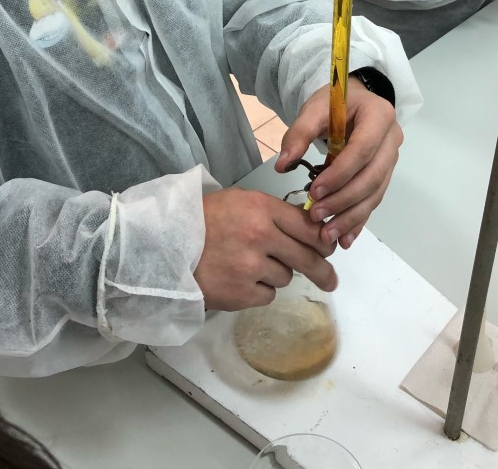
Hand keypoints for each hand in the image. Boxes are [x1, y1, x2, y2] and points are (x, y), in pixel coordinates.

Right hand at [195, 188, 336, 310]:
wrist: (167, 246)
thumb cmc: (204, 219)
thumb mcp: (240, 201)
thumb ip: (273, 212)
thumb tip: (308, 228)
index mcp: (261, 208)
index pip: (308, 226)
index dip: (323, 239)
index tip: (329, 248)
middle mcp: (261, 236)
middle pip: (308, 257)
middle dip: (323, 270)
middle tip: (330, 280)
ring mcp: (251, 267)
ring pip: (286, 277)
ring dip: (276, 274)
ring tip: (250, 264)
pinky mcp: (242, 294)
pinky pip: (267, 295)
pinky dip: (259, 290)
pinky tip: (240, 278)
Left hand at [274, 80, 402, 249]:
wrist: (352, 102)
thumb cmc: (333, 102)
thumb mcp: (314, 109)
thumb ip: (299, 134)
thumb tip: (283, 165)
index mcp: (379, 116)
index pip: (363, 150)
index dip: (340, 174)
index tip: (315, 192)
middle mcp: (392, 139)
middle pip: (372, 176)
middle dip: (344, 200)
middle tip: (316, 216)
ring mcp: (391, 159)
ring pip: (375, 193)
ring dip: (351, 216)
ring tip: (326, 234)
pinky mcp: (385, 175)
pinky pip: (373, 200)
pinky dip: (359, 220)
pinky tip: (345, 238)